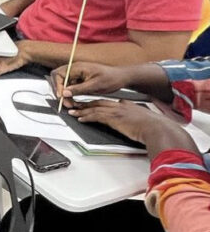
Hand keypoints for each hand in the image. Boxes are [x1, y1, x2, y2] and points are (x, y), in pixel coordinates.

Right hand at [51, 62, 130, 107]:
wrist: (121, 78)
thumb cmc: (111, 79)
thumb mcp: (95, 86)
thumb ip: (78, 89)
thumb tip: (64, 93)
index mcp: (77, 67)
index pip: (59, 74)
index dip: (58, 86)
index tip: (61, 96)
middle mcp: (75, 70)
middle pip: (58, 79)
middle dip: (59, 91)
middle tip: (64, 102)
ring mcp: (77, 75)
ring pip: (64, 85)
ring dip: (65, 95)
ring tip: (70, 104)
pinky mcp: (80, 80)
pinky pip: (70, 88)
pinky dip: (70, 95)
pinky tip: (74, 102)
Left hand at [69, 99, 193, 153]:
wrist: (157, 129)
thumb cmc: (154, 127)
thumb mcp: (144, 120)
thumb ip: (136, 119)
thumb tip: (133, 124)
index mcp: (127, 105)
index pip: (108, 102)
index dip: (97, 103)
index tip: (90, 104)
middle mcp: (120, 106)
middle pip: (98, 103)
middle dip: (85, 103)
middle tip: (75, 104)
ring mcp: (116, 111)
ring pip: (94, 108)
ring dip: (82, 110)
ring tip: (73, 111)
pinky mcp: (114, 118)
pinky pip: (96, 116)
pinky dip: (87, 117)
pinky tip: (80, 118)